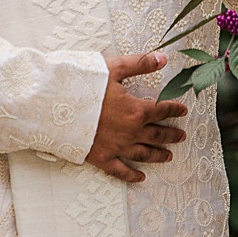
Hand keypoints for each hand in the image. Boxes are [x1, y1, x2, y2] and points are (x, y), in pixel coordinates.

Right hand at [87, 51, 188, 183]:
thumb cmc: (84, 85)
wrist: (54, 108)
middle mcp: (130, 131)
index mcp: (136, 109)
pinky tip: (141, 178)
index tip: (183, 111)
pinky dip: (131, 175)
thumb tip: (163, 58)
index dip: (174, 110)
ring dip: (158, 155)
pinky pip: (120, 171)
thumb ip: (141, 63)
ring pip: (143, 153)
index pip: (162, 110)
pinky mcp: (100, 158)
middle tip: (182, 136)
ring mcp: (116, 147)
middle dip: (171, 135)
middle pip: (157, 134)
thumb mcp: (114, 68)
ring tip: (169, 156)